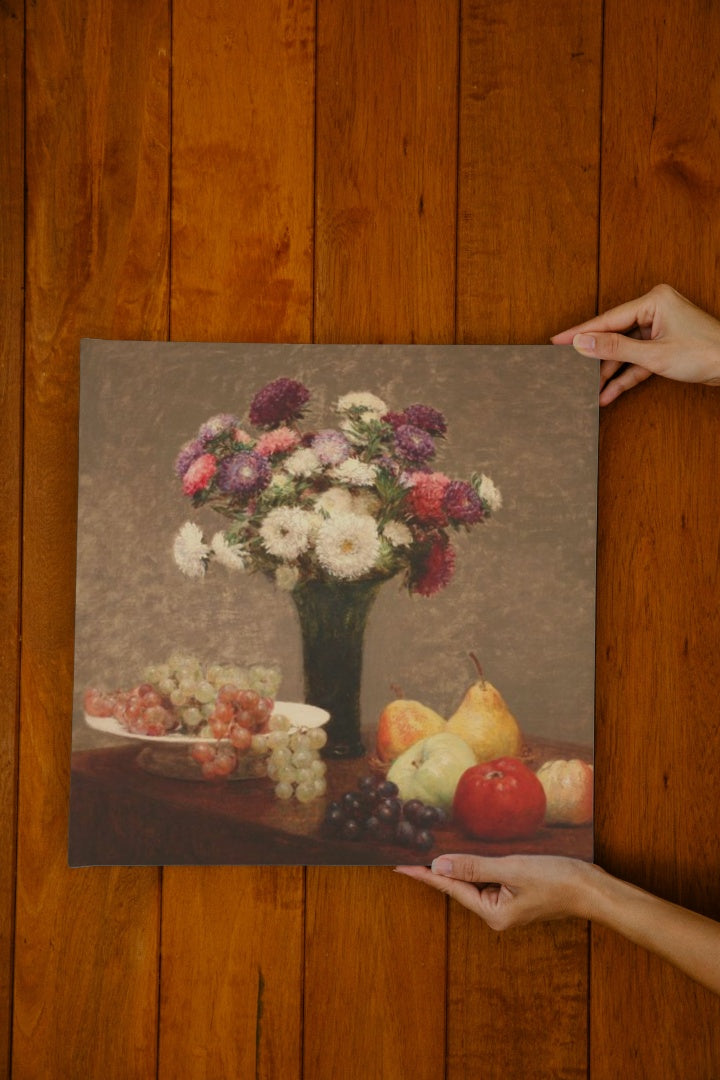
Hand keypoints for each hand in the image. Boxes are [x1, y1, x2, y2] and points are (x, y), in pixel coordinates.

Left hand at [395, 854, 595, 929]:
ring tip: (435, 850)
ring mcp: (506, 906)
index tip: (399, 867)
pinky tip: (469, 855)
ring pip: (475, 881)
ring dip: (459, 866)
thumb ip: (473, 867)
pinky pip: (488, 879)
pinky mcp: (516, 896)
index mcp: (493, 913)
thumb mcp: (512, 869)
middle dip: (439, 869)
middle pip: (460, 886)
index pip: (451, 888)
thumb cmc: (557, 879)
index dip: (424, 875)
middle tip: (410, 853)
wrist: (592, 889)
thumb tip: (438, 865)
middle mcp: (496, 914)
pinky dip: (477, 866)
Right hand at [551, 283, 719, 404]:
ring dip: (609, 373)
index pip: (608, 319)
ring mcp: (659, 328)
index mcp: (653, 301)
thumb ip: (615, 348)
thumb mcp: (654, 355)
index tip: (557, 341)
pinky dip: (625, 376)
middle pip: (614, 335)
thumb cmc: (705, 353)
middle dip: (595, 357)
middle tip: (568, 369)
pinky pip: (637, 360)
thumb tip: (582, 342)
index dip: (581, 333)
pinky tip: (608, 393)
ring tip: (588, 390)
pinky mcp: (663, 346)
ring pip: (624, 351)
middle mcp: (655, 310)